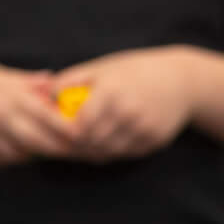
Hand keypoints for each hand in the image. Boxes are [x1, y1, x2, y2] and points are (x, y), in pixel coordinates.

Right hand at [0, 58, 78, 166]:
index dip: (69, 129)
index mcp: (9, 95)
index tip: (82, 134)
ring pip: (20, 155)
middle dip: (57, 148)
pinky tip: (11, 149)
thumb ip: (26, 83)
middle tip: (71, 150)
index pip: (49, 117)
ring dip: (32, 153)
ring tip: (39, 147)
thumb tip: (55, 83)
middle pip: (39, 141)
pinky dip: (9, 157)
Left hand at [53, 47, 200, 160]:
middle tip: (62, 145)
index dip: (66, 132)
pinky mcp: (154, 140)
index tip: (57, 131)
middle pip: (91, 142)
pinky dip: (111, 152)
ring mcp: (144, 128)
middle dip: (75, 145)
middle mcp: (129, 112)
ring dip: (91, 152)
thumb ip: (71, 80)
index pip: (80, 124)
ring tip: (80, 145)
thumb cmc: (133, 71)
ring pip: (107, 152)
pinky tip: (103, 144)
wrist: (181, 80)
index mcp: (111, 92)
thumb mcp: (102, 68)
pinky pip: (124, 154)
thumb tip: (42, 94)